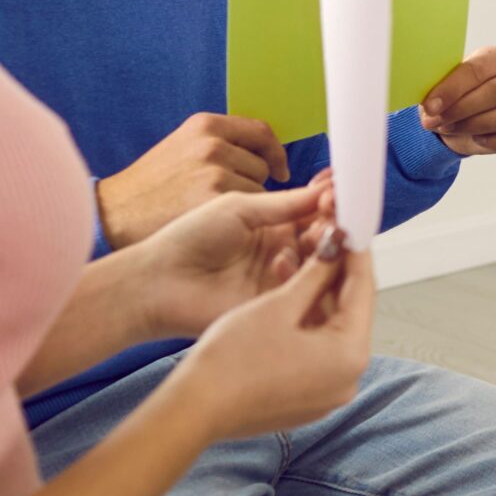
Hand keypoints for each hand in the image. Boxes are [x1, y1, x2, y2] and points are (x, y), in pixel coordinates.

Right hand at [97, 114, 290, 248]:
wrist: (115, 213)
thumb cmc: (151, 185)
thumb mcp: (182, 147)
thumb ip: (221, 143)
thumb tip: (267, 154)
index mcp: (205, 125)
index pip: (262, 131)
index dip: (276, 153)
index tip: (279, 170)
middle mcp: (211, 145)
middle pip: (262, 165)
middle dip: (252, 182)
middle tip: (222, 197)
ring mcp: (214, 173)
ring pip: (258, 191)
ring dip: (245, 203)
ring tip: (209, 208)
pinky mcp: (214, 202)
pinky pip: (249, 211)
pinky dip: (238, 220)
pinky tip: (214, 223)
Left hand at [127, 175, 331, 339]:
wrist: (158, 282)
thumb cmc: (188, 239)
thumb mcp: (239, 208)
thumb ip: (286, 204)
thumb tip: (327, 190)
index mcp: (275, 226)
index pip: (315, 212)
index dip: (330, 201)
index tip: (337, 189)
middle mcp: (284, 252)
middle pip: (326, 237)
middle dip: (334, 222)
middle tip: (332, 210)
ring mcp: (282, 280)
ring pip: (321, 264)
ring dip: (323, 246)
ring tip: (314, 233)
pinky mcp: (277, 305)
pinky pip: (304, 291)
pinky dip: (302, 274)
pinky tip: (285, 260)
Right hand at [167, 248, 374, 442]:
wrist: (196, 408)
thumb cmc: (232, 361)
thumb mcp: (279, 305)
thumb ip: (315, 274)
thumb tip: (336, 248)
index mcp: (350, 355)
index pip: (363, 291)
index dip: (355, 254)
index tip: (349, 228)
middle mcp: (348, 379)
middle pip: (350, 312)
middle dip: (335, 274)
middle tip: (325, 240)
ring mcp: (329, 393)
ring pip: (332, 331)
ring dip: (317, 297)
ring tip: (296, 261)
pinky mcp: (309, 398)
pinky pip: (318, 352)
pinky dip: (307, 324)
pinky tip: (287, 297)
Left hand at [419, 46, 495, 155]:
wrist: (457, 120)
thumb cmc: (451, 96)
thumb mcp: (440, 85)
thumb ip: (437, 87)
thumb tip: (430, 104)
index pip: (477, 70)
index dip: (452, 89)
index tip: (430, 106)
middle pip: (495, 92)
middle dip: (460, 109)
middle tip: (435, 121)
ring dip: (473, 126)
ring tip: (448, 128)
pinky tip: (477, 140)